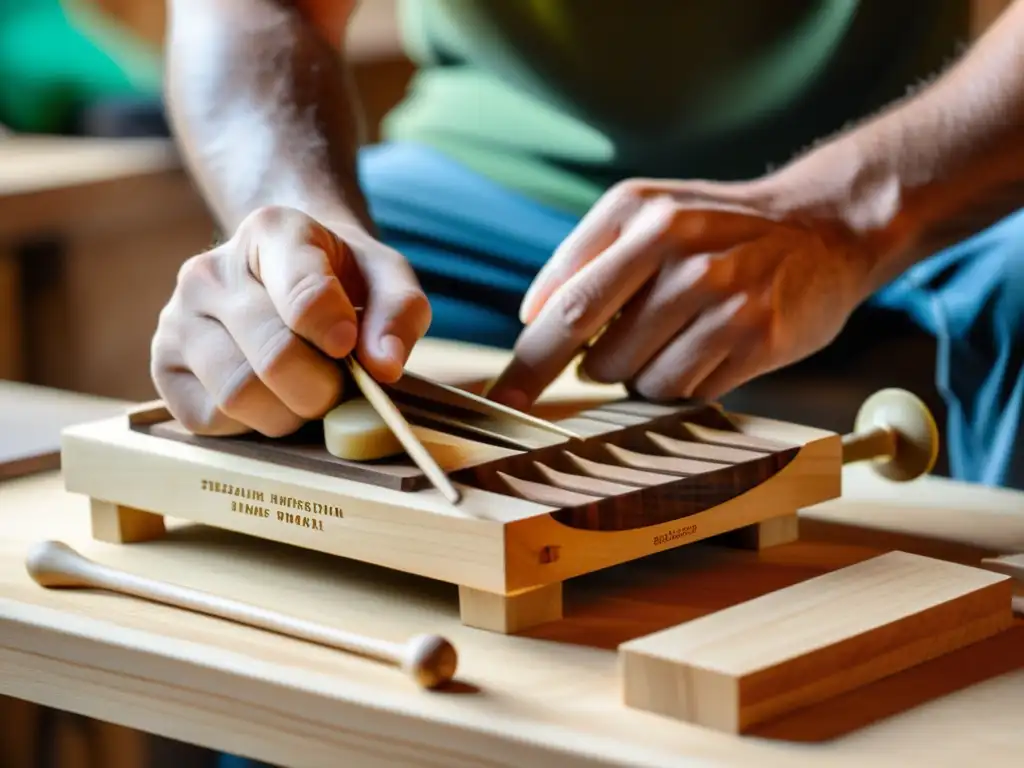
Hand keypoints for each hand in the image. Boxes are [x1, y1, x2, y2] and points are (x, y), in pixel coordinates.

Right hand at [151, 205, 430, 435]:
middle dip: (322, 389)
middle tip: (338, 387)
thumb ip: (399, 313)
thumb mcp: (386, 278)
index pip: (304, 294)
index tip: (348, 348)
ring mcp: (177, 318)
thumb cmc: (343, 279)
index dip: (336, 332)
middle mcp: (210, 270)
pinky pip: (208, 419)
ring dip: (288, 413)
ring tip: (305, 392)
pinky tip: (268, 398)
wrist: (287, 275)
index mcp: (272, 231)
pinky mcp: (164, 366)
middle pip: (276, 358)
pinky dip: (249, 425)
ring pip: (238, 395)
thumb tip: (384, 367)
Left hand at [486, 176, 884, 408]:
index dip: (529, 363)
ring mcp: (725, 296)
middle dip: (599, 366)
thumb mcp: (645, 209)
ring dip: (647, 374)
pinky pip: (690, 392)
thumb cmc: (715, 225)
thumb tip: (531, 316)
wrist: (822, 226)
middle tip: (627, 341)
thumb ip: (582, 256)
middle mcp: (683, 251)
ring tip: (678, 335)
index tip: (503, 399)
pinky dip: (687, 382)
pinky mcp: (759, 336)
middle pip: (600, 356)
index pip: (566, 306)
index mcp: (642, 215)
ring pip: (644, 381)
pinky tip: (710, 347)